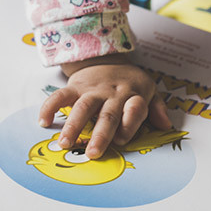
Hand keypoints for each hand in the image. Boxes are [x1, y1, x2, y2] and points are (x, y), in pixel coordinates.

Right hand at [40, 54, 171, 159]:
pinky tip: (43, 122)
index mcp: (133, 96)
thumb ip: (157, 108)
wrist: (107, 57)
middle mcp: (113, 94)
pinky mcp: (76, 86)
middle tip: (92, 153)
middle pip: (107, 115)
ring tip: (64, 144)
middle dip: (100, 135)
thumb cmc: (129, 82)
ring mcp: (93, 90)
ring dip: (73, 126)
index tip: (122, 139)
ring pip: (83, 107)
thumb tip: (166, 125)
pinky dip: (50, 107)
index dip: (129, 123)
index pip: (134, 110)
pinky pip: (61, 95)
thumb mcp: (149, 89)